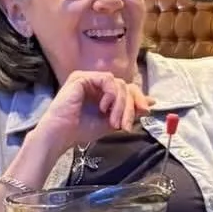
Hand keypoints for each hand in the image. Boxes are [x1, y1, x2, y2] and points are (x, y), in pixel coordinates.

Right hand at [30, 70, 152, 159]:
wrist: (62, 134)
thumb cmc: (81, 130)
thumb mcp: (112, 121)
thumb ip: (129, 111)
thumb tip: (150, 102)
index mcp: (102, 92)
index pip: (126, 89)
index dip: (137, 99)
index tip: (145, 111)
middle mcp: (95, 83)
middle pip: (125, 86)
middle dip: (130, 106)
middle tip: (125, 124)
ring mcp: (88, 79)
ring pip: (118, 84)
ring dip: (121, 104)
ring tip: (113, 121)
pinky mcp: (82, 77)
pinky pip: (107, 80)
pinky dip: (110, 95)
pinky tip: (103, 108)